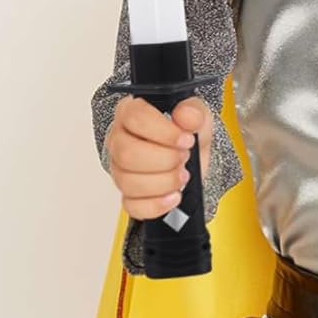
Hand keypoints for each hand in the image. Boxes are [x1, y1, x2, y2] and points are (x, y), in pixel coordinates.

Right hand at [105, 95, 213, 219]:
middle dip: (164, 159)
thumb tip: (187, 116)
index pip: (134, 118)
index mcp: (131, 113)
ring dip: (164, 181)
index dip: (163, 131)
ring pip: (128, 182)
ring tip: (182, 174)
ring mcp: (120, 170)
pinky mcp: (128, 195)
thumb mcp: (197, 114)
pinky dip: (157, 204)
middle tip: (184, 157)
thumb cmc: (187, 132)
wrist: (193, 156)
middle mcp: (120, 140)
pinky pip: (133, 206)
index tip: (186, 139)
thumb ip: (193, 111)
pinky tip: (173, 195)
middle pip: (127, 154)